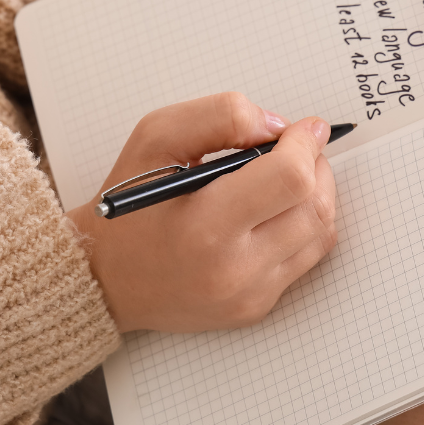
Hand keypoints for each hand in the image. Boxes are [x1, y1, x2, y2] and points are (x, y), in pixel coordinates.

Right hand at [66, 93, 336, 333]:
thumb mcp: (154, 138)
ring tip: (289, 175)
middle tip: (299, 147)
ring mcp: (249, 294)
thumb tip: (278, 126)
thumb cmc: (126, 206)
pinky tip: (276, 209)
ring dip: (316, 194)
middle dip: (316, 167)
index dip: (305, 144)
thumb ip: (218, 117)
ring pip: (320, 234)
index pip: (290, 179)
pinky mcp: (255, 307)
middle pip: (315, 207)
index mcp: (205, 225)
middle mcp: (233, 268)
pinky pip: (306, 259)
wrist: (103, 276)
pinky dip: (302, 226)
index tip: (305, 127)